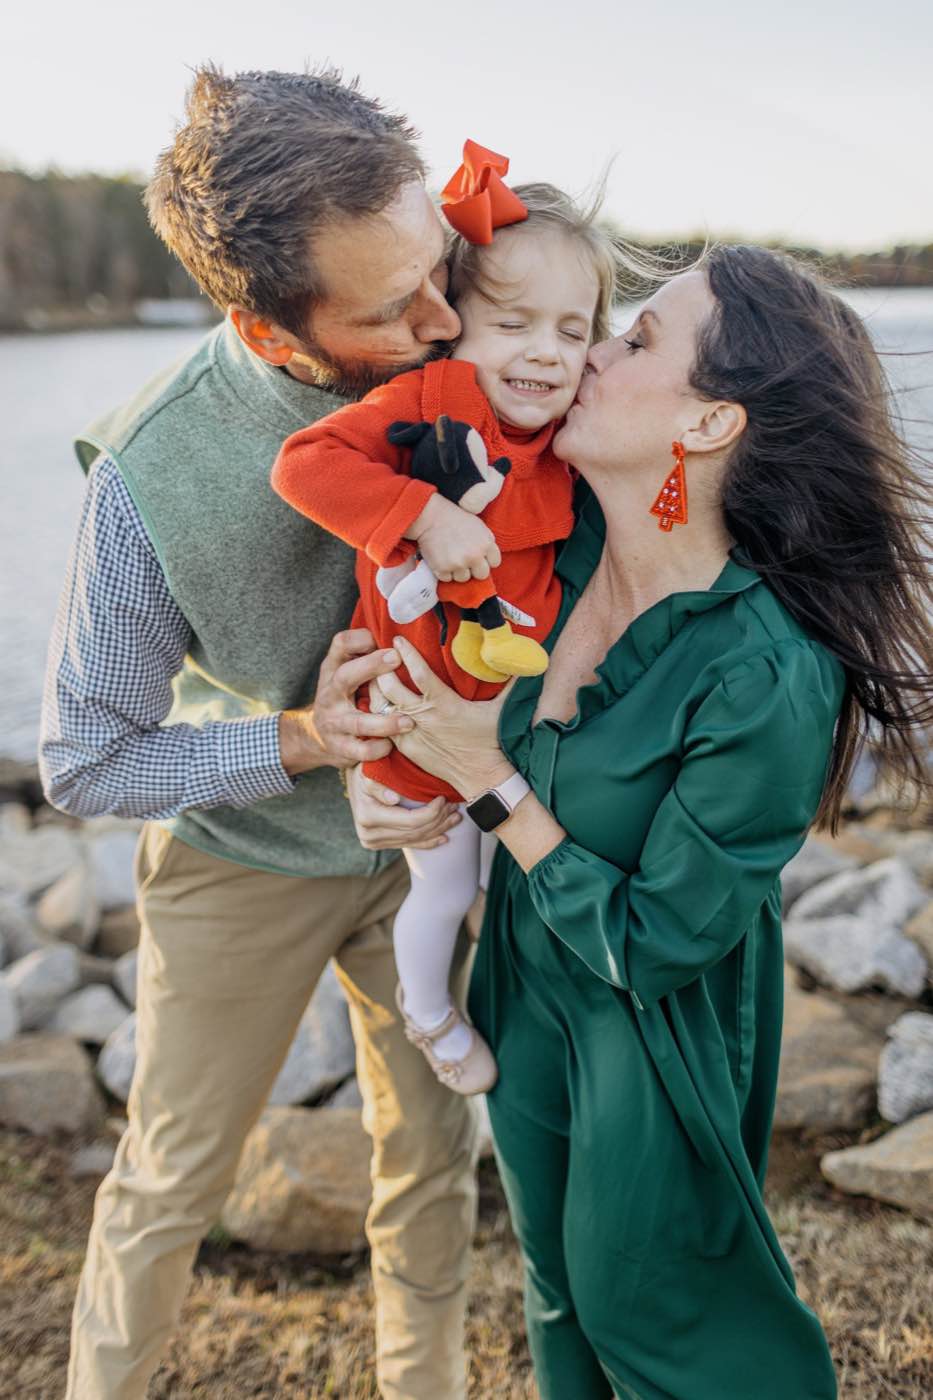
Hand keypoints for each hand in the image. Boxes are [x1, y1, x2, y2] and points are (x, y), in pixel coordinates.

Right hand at [278, 628, 413, 773]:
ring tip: (408, 721)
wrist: (314, 735)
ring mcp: (334, 722)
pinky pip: (359, 751)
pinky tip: (391, 745)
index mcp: (334, 670)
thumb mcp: (346, 672)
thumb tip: (396, 638)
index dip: (360, 639)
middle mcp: (330, 693)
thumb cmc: (343, 696)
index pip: (340, 644)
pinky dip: (376, 749)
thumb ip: (365, 655)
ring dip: (384, 722)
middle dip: (370, 666)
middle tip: (397, 658)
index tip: (387, 639)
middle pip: (345, 676)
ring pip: (358, 722)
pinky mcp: (339, 747)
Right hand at [344, 763, 462, 849]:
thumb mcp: (369, 772)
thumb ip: (378, 784)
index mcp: (369, 816)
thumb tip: (393, 799)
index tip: (444, 799)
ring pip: (415, 840)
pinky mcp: (380, 844)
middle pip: (415, 832)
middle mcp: (369, 834)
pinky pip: (409, 845)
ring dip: (438, 830)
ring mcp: (374, 842)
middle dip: (439, 820)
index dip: (432, 812)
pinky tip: (443, 837)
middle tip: (455, 807)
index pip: (410, 821)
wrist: (355, 782)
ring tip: (454, 818)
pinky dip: (428, 842)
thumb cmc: (367, 771)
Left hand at [372, 635, 516, 797]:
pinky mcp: (405, 748)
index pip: (419, 672)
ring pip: (381, 705)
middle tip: (381, 655)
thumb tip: (526, 662)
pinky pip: (382, 725)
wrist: (482, 777)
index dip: (407, 653)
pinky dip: (377, 711)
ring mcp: (411, 733)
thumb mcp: (501, 710)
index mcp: (444, 703)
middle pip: (390, 686)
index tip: (398, 639)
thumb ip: (509, 683)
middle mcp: (423, 717)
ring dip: (375, 688)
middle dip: (382, 668)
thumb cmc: (491, 742)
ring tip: (374, 675)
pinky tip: (376, 701)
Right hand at [406, 493, 500, 582]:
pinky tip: (441, 558)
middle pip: (482, 575)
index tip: (477, 556)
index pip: (495, 563)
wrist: (431, 517)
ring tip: (450, 556)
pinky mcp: (443, 569)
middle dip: (474, 569)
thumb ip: (486, 544)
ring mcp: (459, 563)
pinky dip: (443, 571)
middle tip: (463, 559)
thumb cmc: (454, 519)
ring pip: (463, 578)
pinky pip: (447, 578)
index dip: (486, 560)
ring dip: (457, 571)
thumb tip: (487, 560)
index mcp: (487, 543)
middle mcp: (475, 555)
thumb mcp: (479, 526)